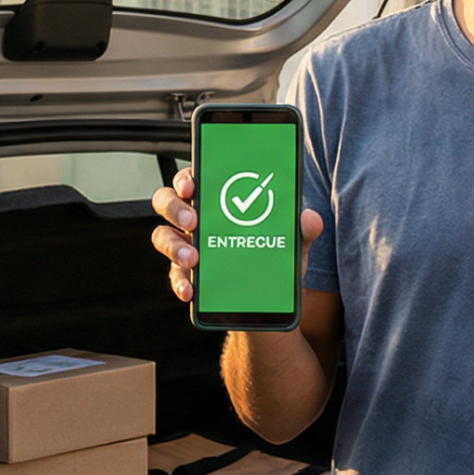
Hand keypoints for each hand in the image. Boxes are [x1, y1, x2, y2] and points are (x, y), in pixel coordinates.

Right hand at [149, 168, 323, 303]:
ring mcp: (186, 245)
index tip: (193, 184)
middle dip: (176, 208)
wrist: (270, 297)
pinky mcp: (186, 274)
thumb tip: (309, 218)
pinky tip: (190, 290)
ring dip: (175, 247)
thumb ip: (302, 228)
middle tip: (194, 221)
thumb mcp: (293, 241)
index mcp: (217, 198)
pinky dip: (180, 282)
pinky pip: (175, 275)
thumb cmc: (273, 254)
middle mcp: (196, 218)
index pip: (194, 178)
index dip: (187, 177)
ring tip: (194, 259)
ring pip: (164, 237)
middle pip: (168, 201)